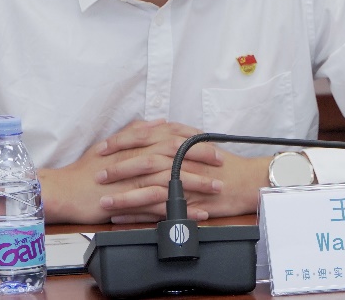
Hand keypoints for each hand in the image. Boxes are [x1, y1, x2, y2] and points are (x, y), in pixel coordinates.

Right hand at [39, 119, 223, 224]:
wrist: (64, 191)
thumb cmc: (85, 170)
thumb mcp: (110, 145)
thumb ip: (135, 132)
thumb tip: (157, 121)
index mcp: (132, 146)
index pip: (168, 137)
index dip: (191, 139)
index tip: (209, 141)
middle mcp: (135, 160)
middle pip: (174, 155)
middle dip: (200, 158)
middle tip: (221, 161)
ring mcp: (133, 181)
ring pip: (171, 179)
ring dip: (196, 183)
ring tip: (215, 188)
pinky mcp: (130, 202)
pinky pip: (161, 205)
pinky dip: (181, 210)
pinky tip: (197, 213)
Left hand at [99, 143, 272, 223]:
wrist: (247, 180)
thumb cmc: (223, 162)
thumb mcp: (197, 140)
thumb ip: (174, 133)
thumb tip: (153, 126)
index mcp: (179, 142)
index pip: (143, 138)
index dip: (120, 143)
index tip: (101, 149)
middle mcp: (179, 160)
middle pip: (142, 162)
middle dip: (116, 169)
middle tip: (97, 175)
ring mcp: (182, 182)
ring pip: (148, 188)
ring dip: (123, 195)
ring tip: (104, 201)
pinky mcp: (186, 203)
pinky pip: (158, 210)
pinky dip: (139, 214)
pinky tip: (123, 218)